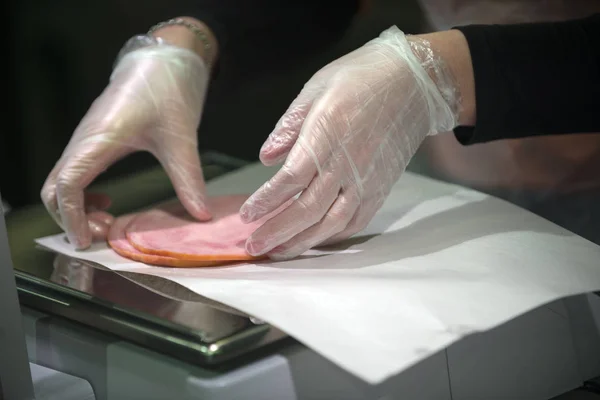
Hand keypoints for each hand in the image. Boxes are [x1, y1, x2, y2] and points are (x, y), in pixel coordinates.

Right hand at [41, 39, 210, 248]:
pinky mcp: (93, 141)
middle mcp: (83, 142)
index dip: (72, 218)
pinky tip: (108, 202)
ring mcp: (85, 141)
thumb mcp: (181, 140)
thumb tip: (200, 215)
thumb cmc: (166, 92)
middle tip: (107, 232)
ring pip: (61, 183)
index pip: (67, 186)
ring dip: (77, 208)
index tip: (89, 241)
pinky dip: (83, 196)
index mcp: (98, 140)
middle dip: (71, 218)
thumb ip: (189, 180)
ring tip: (110, 221)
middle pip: (53, 189)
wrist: (161, 61)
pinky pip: (73, 174)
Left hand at [240, 26, 460, 259]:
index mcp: (328, 133)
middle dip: (277, 232)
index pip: (291, 179)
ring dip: (301, 242)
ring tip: (277, 252)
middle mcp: (348, 163)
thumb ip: (289, 126)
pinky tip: (313, 240)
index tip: (246, 215)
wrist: (413, 84)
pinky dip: (332, 236)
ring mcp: (368, 180)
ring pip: (331, 223)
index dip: (266, 201)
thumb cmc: (361, 79)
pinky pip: (356, 222)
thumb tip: (265, 157)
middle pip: (308, 210)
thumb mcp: (316, 88)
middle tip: (253, 247)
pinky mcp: (381, 189)